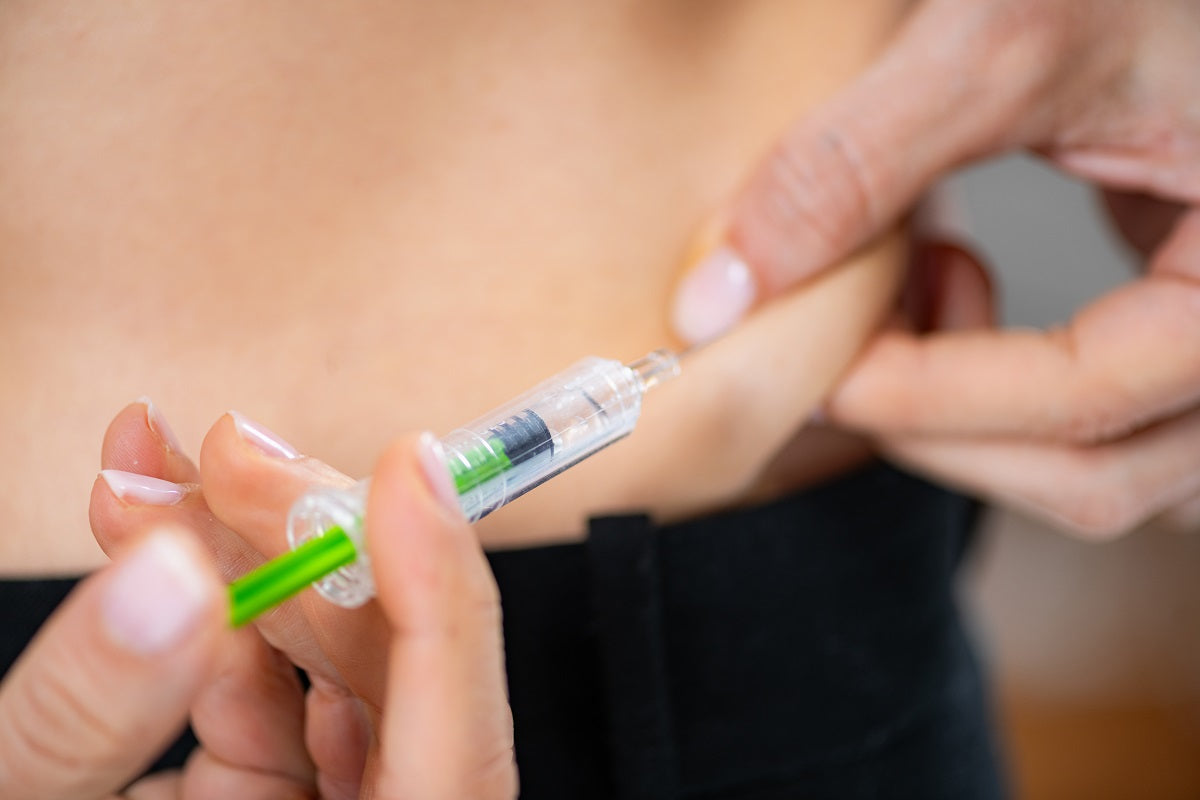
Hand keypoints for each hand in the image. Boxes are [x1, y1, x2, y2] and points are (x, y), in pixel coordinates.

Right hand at [74, 401, 514, 798]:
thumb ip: (83, 728)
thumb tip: (171, 578)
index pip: (452, 763)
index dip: (446, 607)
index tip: (412, 476)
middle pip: (390, 689)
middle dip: (310, 551)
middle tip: (228, 457)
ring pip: (325, 671)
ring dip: (249, 557)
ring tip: (155, 475)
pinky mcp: (251, 799)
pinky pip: (266, 693)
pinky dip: (216, 610)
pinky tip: (156, 540)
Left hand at [670, 0, 1199, 536]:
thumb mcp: (1004, 32)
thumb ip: (863, 156)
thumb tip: (726, 296)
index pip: (1091, 401)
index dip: (933, 396)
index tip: (821, 367)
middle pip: (1093, 473)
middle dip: (937, 427)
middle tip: (839, 352)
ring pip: (1088, 470)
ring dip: (959, 417)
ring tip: (907, 285)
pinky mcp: (1176, 332)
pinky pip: (1087, 425)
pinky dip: (987, 392)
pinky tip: (945, 281)